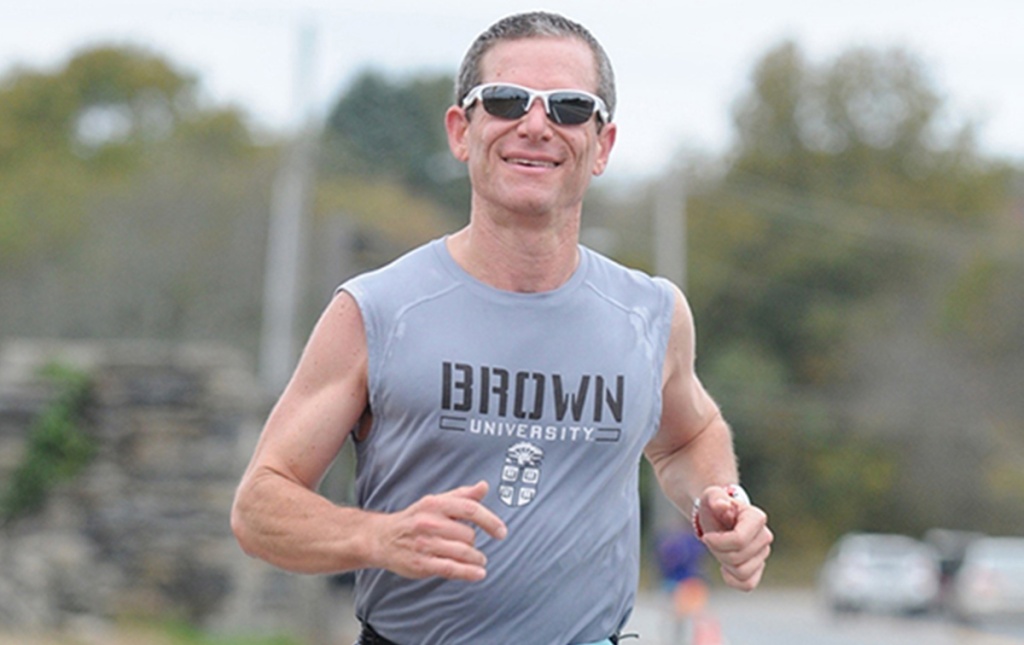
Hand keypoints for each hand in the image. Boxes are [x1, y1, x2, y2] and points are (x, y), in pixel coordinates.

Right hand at [373, 481, 507, 581]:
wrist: (382, 538)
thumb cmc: (414, 519)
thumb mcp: (436, 502)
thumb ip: (462, 495)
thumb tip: (484, 486)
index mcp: (435, 504)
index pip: (470, 510)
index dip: (490, 521)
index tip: (501, 532)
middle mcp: (429, 523)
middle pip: (468, 534)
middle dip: (474, 542)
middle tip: (471, 545)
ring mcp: (425, 544)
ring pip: (463, 552)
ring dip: (476, 558)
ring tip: (478, 560)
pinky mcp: (422, 564)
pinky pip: (452, 569)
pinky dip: (469, 573)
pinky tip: (478, 573)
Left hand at [696, 486, 772, 590]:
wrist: (718, 516)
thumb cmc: (715, 505)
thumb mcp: (710, 496)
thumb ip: (715, 498)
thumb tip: (722, 505)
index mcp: (756, 518)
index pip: (739, 541)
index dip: (718, 542)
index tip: (707, 536)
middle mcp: (764, 536)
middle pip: (738, 558)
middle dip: (718, 552)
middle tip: (712, 541)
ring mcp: (763, 553)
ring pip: (742, 573)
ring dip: (724, 564)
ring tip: (719, 550)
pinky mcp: (758, 568)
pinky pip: (747, 584)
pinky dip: (732, 580)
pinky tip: (724, 568)